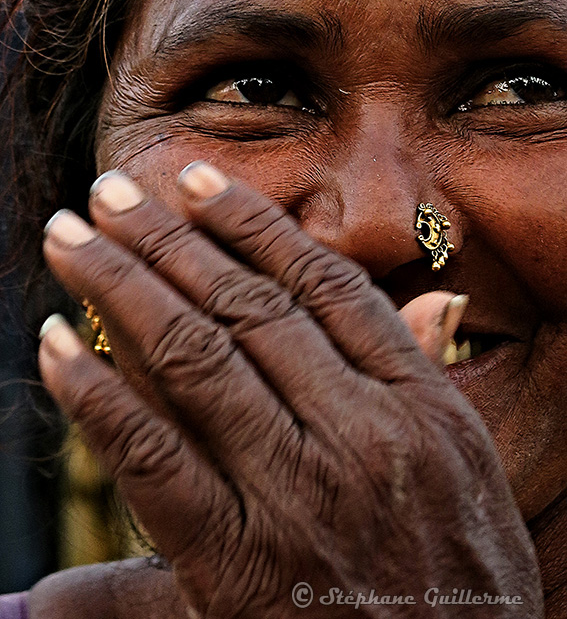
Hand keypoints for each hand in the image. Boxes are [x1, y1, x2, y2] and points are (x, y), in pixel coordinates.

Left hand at [39, 162, 541, 616]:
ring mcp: (293, 498)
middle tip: (113, 189)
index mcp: (418, 406)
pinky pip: (152, 461)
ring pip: (195, 359)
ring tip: (74, 233)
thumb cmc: (463, 584)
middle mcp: (356, 436)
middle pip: (245, 306)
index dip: (252, 224)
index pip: (320, 285)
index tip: (199, 180)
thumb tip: (434, 296)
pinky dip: (97, 395)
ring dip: (124, 285)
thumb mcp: (474, 470)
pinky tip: (57, 343)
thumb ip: (433, 376)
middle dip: (169, 237)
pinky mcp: (232, 566)